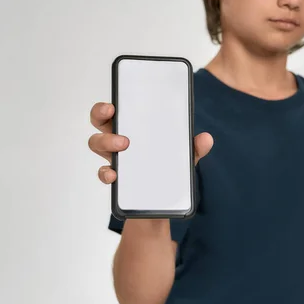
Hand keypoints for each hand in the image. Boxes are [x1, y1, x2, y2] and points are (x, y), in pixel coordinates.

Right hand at [88, 102, 213, 184]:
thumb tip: (206, 139)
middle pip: (100, 122)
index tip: (113, 103)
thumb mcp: (184, 155)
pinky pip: (103, 173)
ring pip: (96, 143)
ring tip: (123, 145)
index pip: (117, 110)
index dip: (108, 104)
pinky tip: (114, 175)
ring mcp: (115, 158)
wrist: (163, 200)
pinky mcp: (116, 178)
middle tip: (113, 114)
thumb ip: (195, 147)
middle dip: (100, 114)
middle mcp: (120, 139)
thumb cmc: (168, 166)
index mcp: (134, 128)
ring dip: (106, 141)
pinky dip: (105, 173)